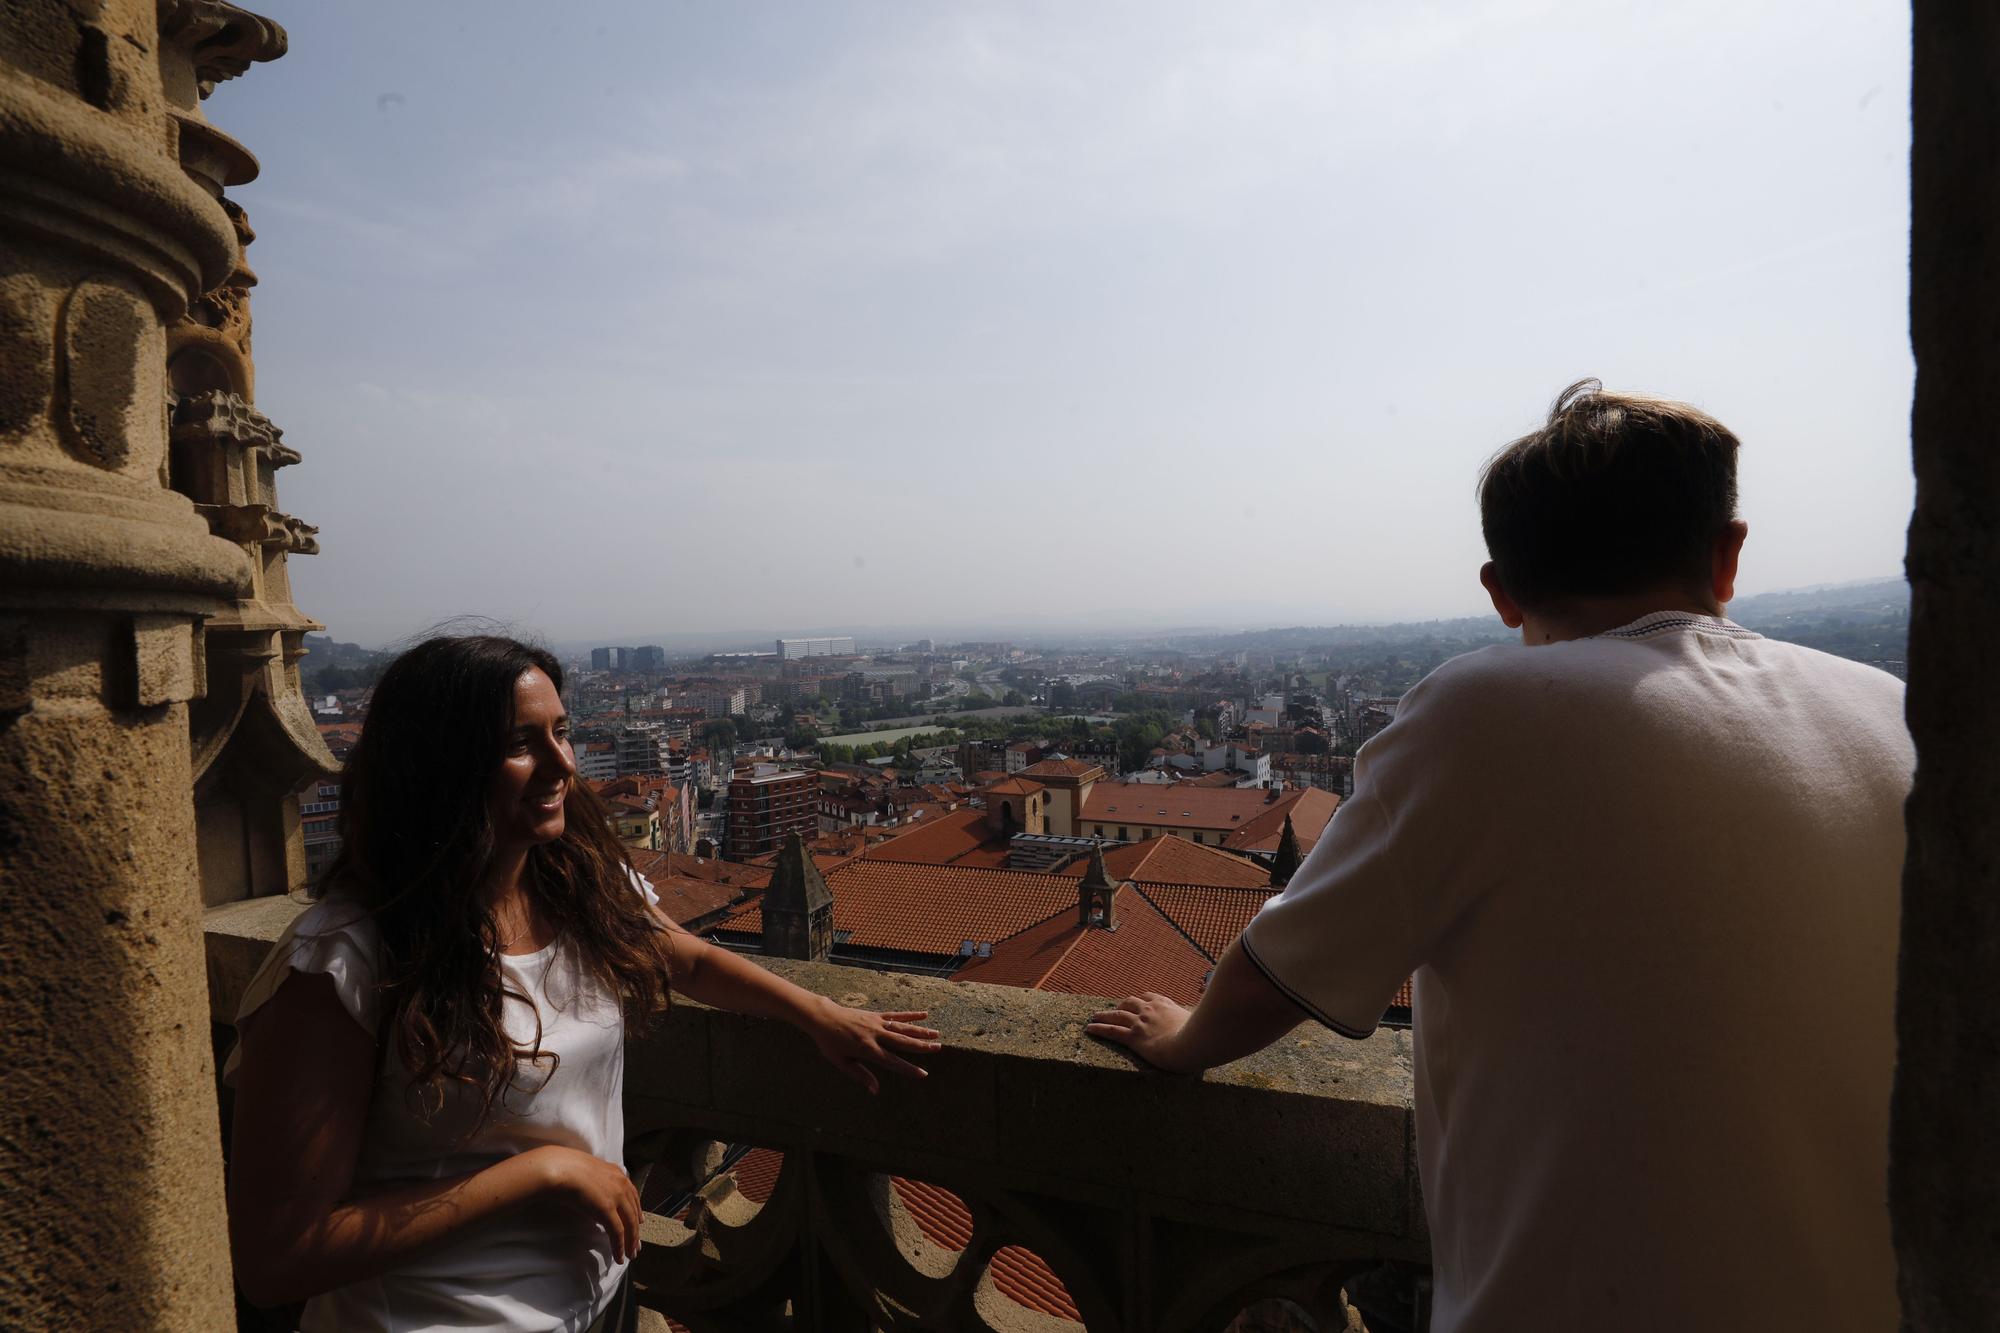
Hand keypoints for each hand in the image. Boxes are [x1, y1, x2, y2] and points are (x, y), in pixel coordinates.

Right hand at [526, 1145, 642, 1261]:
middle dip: (636, 1231)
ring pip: (629, 1225)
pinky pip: (617, 1233)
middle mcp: (621, 1184)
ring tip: (630, 1255)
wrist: (560, 1168)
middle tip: (637, 1246)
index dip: (636, 1212)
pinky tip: (619, 1257)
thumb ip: (597, 1183)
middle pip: (633, 1212)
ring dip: (631, 1242)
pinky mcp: (608, 1210)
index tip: (639, 1224)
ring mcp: (616, 1197)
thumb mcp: (589, 1173)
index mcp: (617, 1174)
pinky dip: (620, 1247)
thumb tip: (595, 1196)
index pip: (632, 1196)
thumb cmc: (566, 1169)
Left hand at [808, 1002, 940, 1093]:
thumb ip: (860, 1075)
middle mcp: (875, 1035)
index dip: (908, 1068)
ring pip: (902, 1028)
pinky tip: (924, 1014)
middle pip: (902, 1042)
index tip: (923, 1074)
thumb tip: (875, 1090)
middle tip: (938, 1048)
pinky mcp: (875, 1015)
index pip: (892, 1061)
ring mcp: (876, 1023)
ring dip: (920, 1031)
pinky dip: (910, 1015)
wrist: (823, 1018)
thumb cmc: (830, 1043)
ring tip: (936, 1034)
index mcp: (867, 1049)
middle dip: (921, 1046)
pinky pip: (896, 1015)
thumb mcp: (841, 1063)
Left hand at [1086, 993, 1197, 1071]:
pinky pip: (1111, 1030)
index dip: (1140, 1001)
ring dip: (1104, 1014)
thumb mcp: (1200, 1022)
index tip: (1136, 1004)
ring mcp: (1140, 1022)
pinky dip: (1099, 1028)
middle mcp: (1150, 1009)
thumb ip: (1199, 1020)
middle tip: (1114, 1011)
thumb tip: (1211, 1021)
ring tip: (1095, 1016)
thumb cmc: (1200, 1036)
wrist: (1193, 1044)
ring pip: (1117, 1015)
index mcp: (1165, 1004)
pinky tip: (1089, 1028)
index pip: (1148, 997)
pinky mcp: (1134, 1037)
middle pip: (1130, 1002)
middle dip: (1121, 1006)